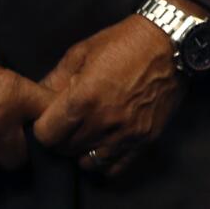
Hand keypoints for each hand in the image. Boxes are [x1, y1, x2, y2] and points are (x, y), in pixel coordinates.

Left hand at [32, 7, 186, 178]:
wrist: (171, 41)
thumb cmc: (125, 42)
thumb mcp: (82, 52)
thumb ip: (55, 79)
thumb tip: (37, 98)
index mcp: (83, 99)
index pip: (46, 135)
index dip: (44, 127)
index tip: (50, 118)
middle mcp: (103, 121)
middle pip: (66, 149)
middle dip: (62, 138)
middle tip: (70, 122)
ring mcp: (126, 133)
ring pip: (88, 162)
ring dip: (83, 150)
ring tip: (88, 132)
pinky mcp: (145, 138)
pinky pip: (115, 167)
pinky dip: (106, 160)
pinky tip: (106, 143)